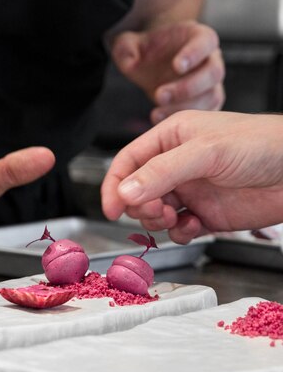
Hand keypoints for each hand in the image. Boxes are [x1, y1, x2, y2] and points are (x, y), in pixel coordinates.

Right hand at [101, 110, 282, 243]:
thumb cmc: (261, 144)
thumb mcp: (205, 152)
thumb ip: (161, 172)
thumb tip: (125, 193)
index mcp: (171, 139)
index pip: (128, 161)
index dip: (115, 185)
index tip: (111, 208)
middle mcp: (177, 165)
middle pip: (137, 191)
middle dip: (140, 205)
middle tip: (157, 210)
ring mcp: (191, 191)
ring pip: (155, 213)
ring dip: (158, 221)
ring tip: (174, 218)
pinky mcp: (206, 214)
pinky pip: (178, 229)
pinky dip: (180, 233)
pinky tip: (194, 226)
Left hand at [111, 21, 224, 123]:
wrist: (154, 63)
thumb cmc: (148, 50)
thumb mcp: (130, 44)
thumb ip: (126, 49)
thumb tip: (130, 61)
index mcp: (198, 37)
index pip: (206, 42)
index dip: (194, 53)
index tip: (176, 66)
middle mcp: (211, 60)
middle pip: (213, 73)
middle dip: (187, 87)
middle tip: (159, 96)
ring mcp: (211, 83)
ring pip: (211, 97)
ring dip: (184, 108)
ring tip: (156, 113)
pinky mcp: (207, 103)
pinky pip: (205, 114)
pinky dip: (186, 122)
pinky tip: (161, 120)